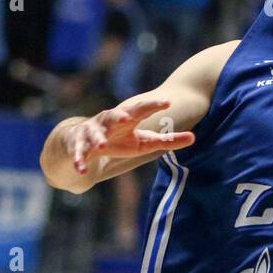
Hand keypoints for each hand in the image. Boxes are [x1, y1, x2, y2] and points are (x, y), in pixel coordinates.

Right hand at [64, 99, 194, 174]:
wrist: (87, 141)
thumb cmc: (120, 139)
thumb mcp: (144, 142)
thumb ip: (167, 140)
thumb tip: (194, 138)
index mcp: (127, 118)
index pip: (141, 109)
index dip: (153, 105)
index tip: (167, 103)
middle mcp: (108, 121)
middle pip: (113, 115)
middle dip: (118, 115)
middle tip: (126, 117)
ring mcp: (92, 132)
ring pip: (93, 133)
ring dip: (96, 138)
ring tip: (101, 145)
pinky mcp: (79, 146)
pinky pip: (79, 153)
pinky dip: (79, 160)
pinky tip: (81, 170)